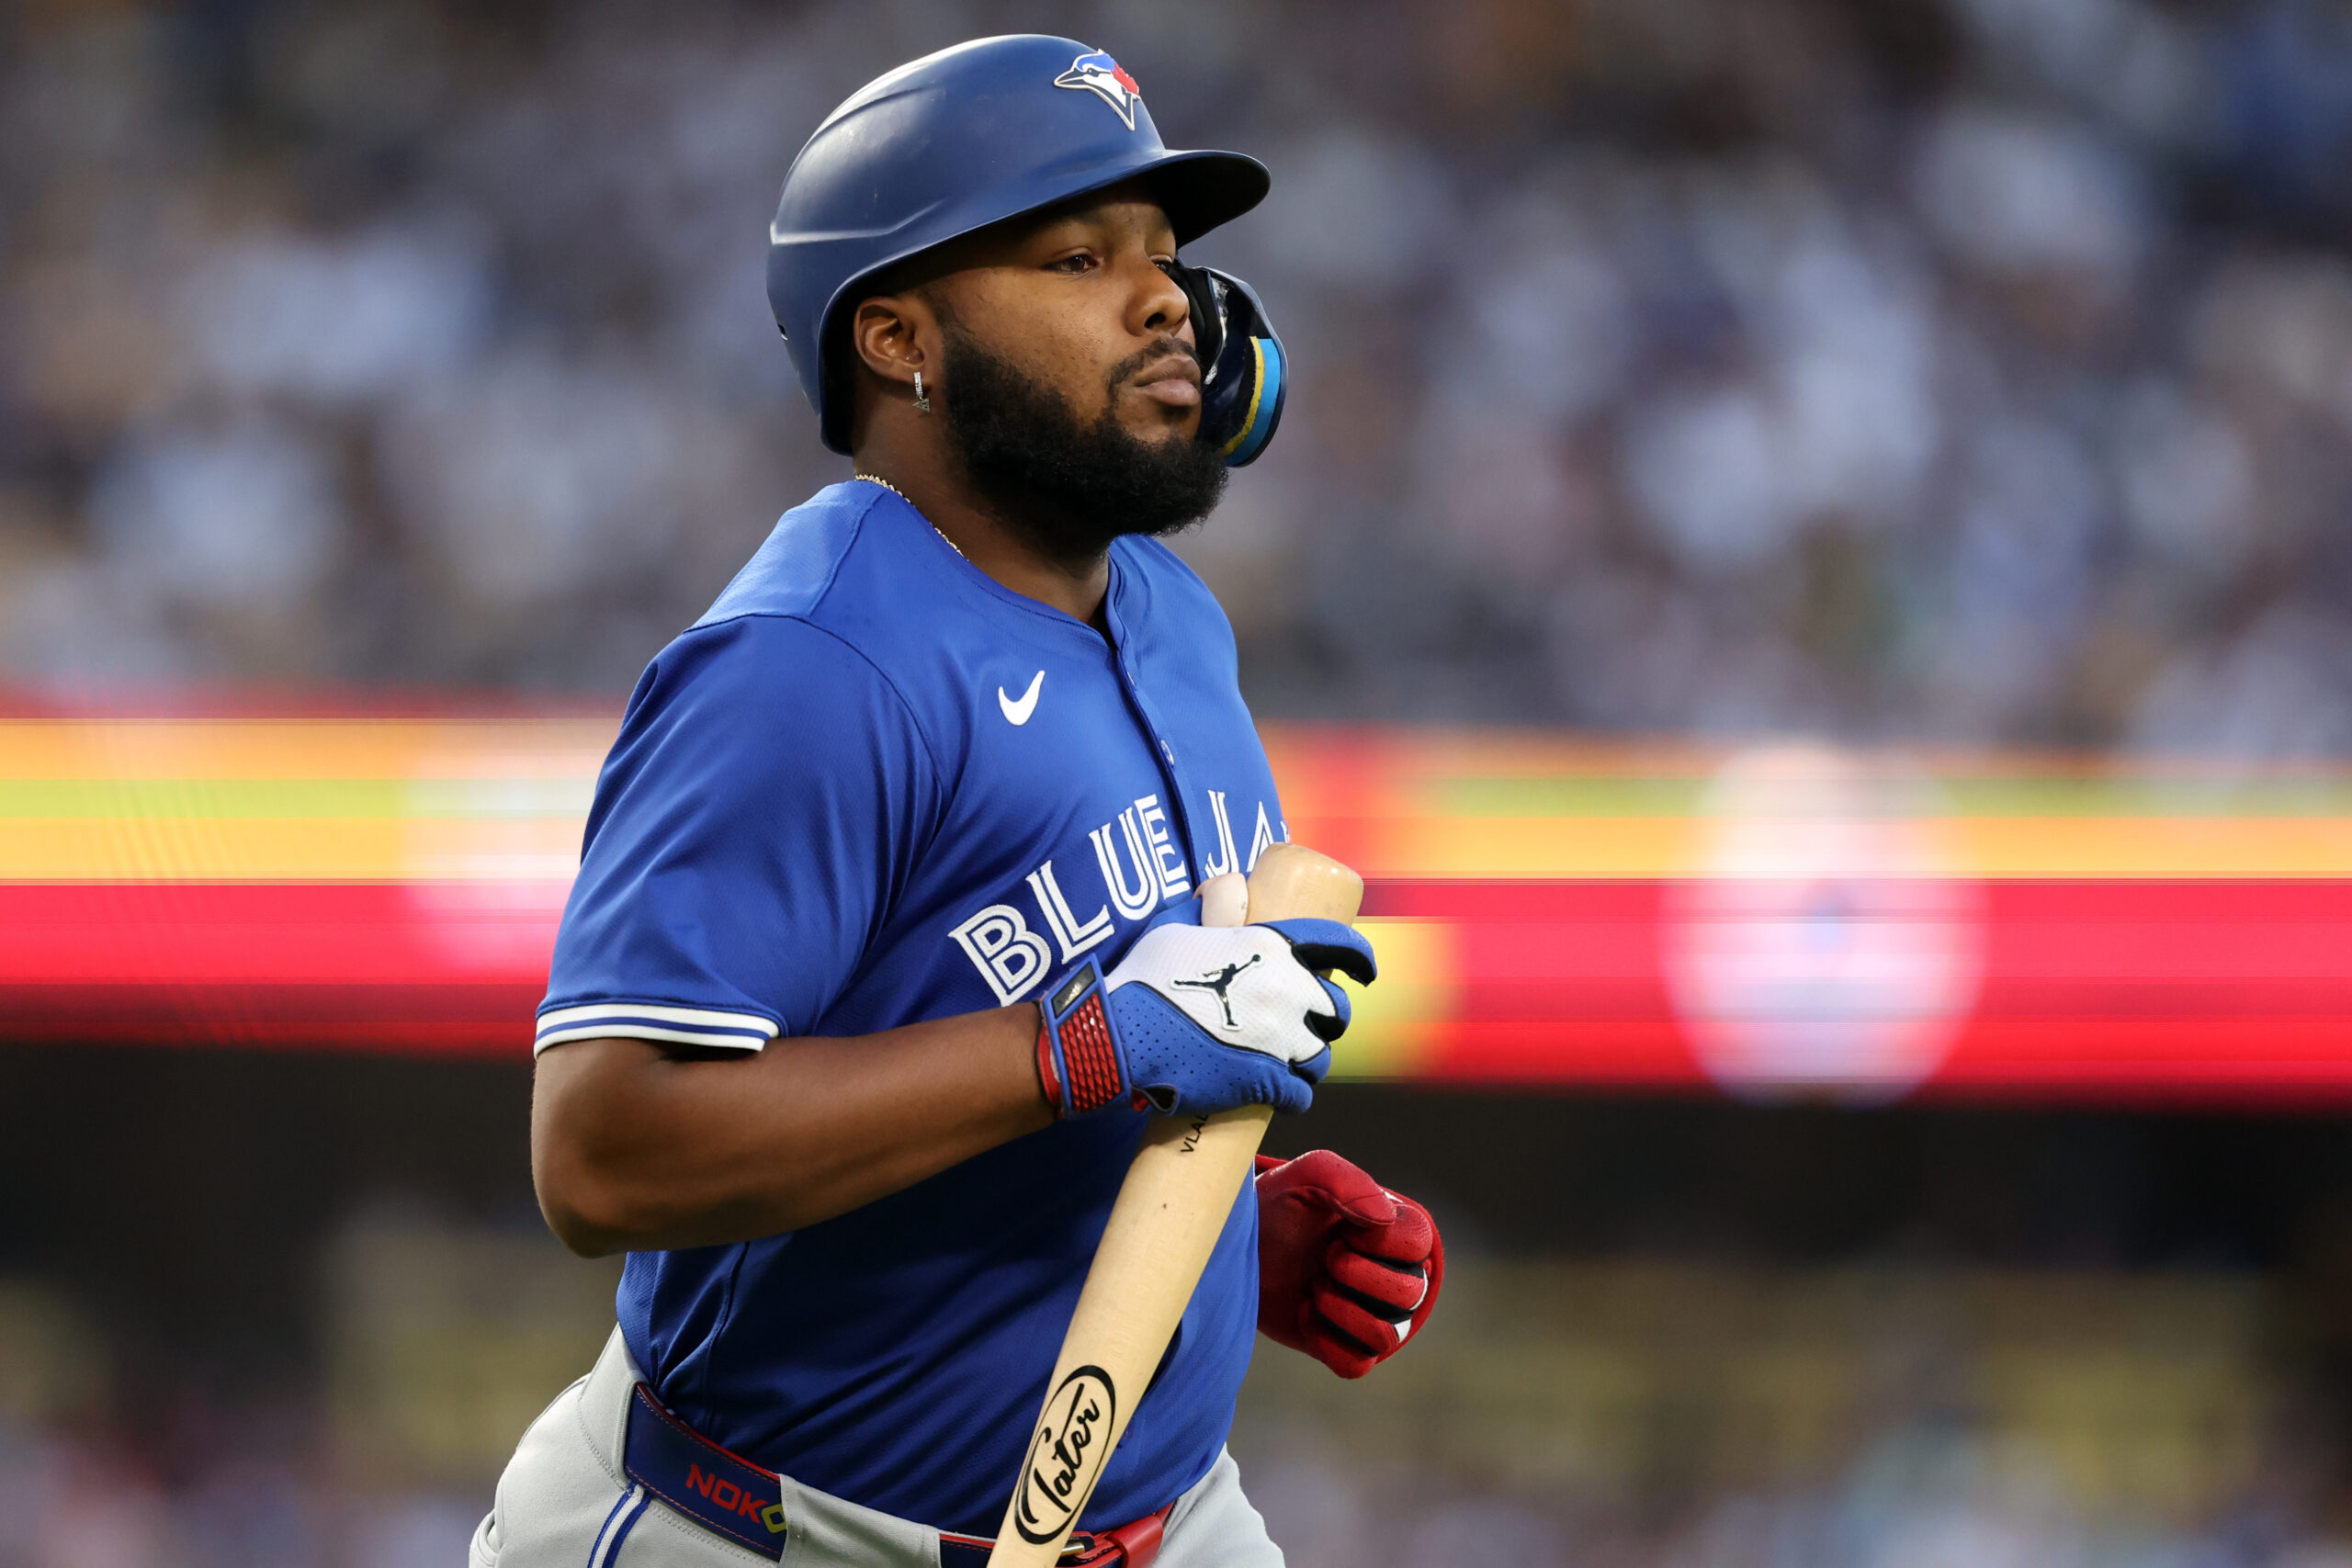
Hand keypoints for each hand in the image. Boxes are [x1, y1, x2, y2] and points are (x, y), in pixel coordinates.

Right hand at [1034, 916, 1375, 1119]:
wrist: (1119, 1034)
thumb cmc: (1143, 976)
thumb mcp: (1178, 924)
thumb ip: (1212, 905)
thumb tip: (1228, 888)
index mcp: (1272, 947)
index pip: (1339, 945)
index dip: (1360, 958)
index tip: (1364, 972)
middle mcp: (1286, 991)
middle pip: (1336, 1008)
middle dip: (1327, 1016)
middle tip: (1308, 1021)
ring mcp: (1279, 1040)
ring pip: (1321, 1055)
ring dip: (1311, 1057)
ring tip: (1292, 1060)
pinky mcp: (1264, 1082)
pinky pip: (1301, 1094)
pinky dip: (1295, 1094)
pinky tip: (1283, 1093)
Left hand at [1254, 1149, 1441, 1378]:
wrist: (1240, 1244)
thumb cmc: (1279, 1205)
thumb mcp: (1304, 1176)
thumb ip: (1344, 1181)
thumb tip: (1384, 1218)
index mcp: (1395, 1229)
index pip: (1418, 1244)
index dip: (1378, 1242)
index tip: (1343, 1228)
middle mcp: (1394, 1274)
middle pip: (1410, 1294)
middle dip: (1357, 1275)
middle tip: (1325, 1257)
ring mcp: (1371, 1314)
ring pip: (1386, 1336)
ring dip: (1342, 1310)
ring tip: (1314, 1286)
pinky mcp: (1344, 1348)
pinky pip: (1356, 1365)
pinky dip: (1326, 1342)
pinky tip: (1305, 1311)